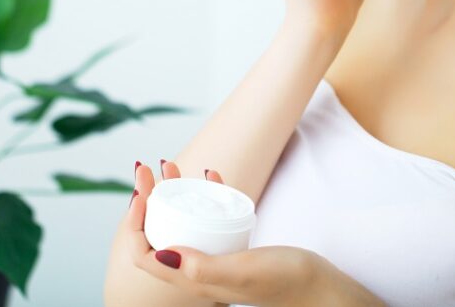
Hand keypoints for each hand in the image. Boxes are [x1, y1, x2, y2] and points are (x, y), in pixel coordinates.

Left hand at [125, 160, 319, 306]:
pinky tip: (210, 174)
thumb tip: (161, 254)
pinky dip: (206, 194)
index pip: (144, 254)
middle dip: (147, 199)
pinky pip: (209, 218)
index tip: (141, 194)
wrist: (320, 290)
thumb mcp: (242, 271)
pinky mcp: (231, 247)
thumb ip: (203, 267)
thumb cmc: (285, 284)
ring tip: (170, 164)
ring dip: (171, 192)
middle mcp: (197, 270)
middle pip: (158, 233)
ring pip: (181, 221)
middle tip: (146, 169)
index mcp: (191, 280)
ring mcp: (214, 257)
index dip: (134, 225)